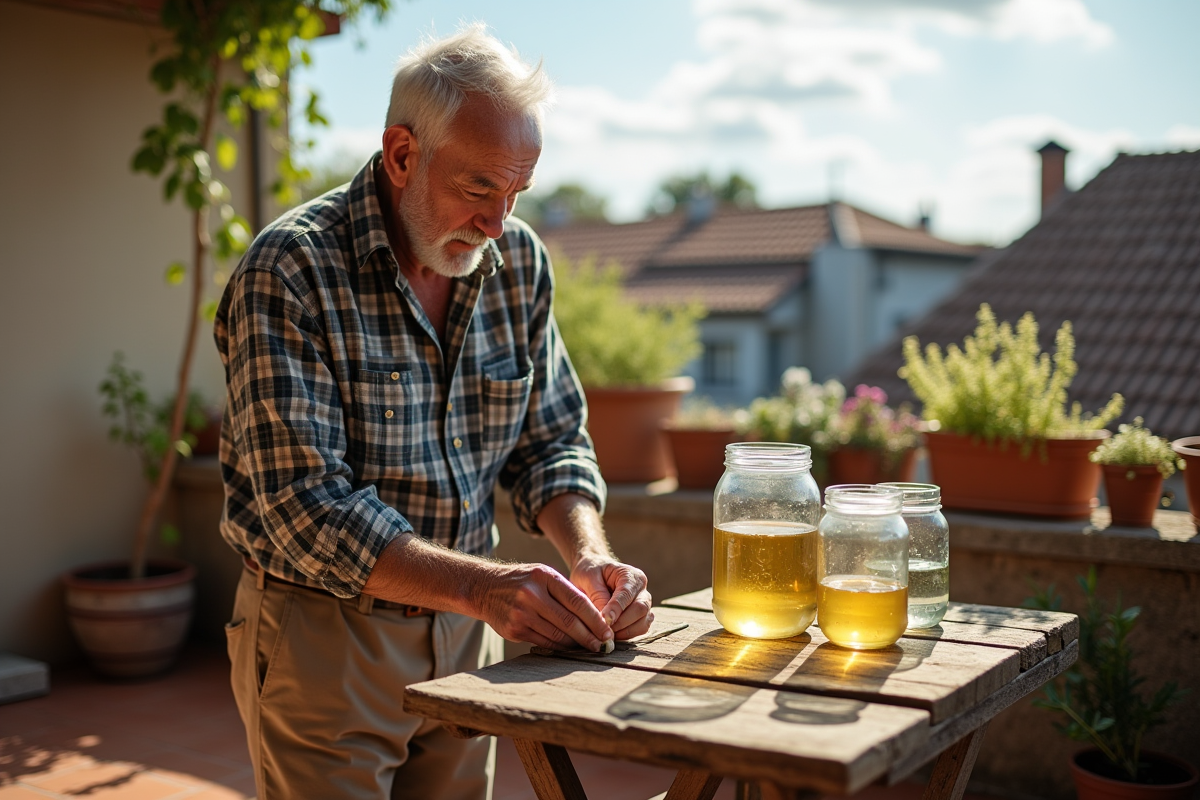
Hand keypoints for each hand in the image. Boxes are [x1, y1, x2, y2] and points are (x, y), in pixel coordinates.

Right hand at [477, 562, 614, 651]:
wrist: (484, 588)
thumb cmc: (523, 581)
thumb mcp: (543, 575)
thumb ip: (566, 591)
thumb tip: (596, 616)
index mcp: (544, 577)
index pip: (577, 601)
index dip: (596, 619)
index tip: (608, 630)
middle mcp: (532, 595)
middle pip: (569, 621)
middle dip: (590, 636)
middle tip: (604, 645)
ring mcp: (521, 614)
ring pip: (558, 635)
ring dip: (577, 644)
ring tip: (591, 648)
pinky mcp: (514, 630)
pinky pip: (544, 642)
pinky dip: (560, 647)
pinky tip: (570, 648)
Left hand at [570, 558, 652, 639]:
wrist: (593, 571)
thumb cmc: (590, 572)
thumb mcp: (589, 578)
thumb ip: (598, 596)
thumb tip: (606, 619)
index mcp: (631, 575)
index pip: (627, 594)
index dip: (616, 609)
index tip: (605, 620)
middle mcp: (641, 589)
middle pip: (641, 609)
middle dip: (622, 623)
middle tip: (604, 630)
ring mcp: (644, 603)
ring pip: (643, 622)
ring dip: (626, 631)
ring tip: (607, 633)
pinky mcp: (641, 616)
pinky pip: (641, 629)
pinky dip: (628, 635)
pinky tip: (613, 634)